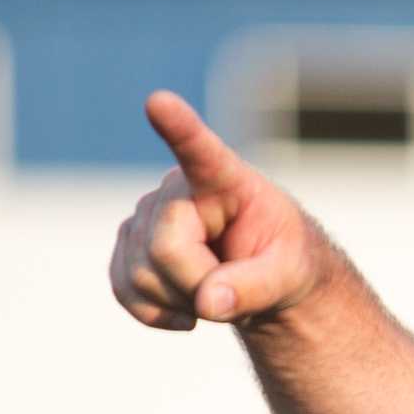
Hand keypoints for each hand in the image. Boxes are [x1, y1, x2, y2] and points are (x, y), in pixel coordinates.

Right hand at [108, 90, 326, 330]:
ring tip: (214, 287)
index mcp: (225, 179)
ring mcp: (146, 214)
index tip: (159, 101)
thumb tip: (209, 302)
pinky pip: (125, 290)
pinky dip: (155, 312)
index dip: (179, 128)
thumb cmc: (282, 261)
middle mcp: (177, 187)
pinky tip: (186, 310)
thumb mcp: (289, 277)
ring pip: (142, 275)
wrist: (261, 278)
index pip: (200, 151)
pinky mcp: (128, 244)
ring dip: (181, 301)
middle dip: (198, 285)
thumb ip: (255, 287)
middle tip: (233, 287)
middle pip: (165, 249)